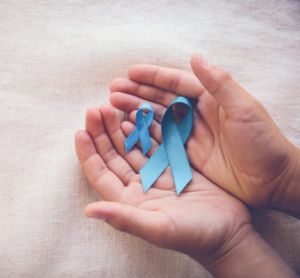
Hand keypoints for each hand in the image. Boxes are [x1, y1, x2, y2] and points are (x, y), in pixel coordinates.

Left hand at [74, 105, 250, 264]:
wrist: (228, 231)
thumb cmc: (194, 234)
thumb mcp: (159, 228)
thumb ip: (125, 218)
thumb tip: (89, 210)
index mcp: (130, 200)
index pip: (101, 173)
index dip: (88, 153)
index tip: (80, 131)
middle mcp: (140, 185)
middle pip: (114, 155)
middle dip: (103, 132)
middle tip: (95, 109)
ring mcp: (157, 173)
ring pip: (133, 145)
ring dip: (121, 126)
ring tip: (112, 106)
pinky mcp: (174, 164)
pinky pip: (155, 142)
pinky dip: (146, 128)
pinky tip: (138, 114)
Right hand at [109, 54, 299, 213]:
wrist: (271, 180)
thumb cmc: (262, 142)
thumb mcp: (244, 109)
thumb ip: (220, 83)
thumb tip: (196, 57)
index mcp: (210, 98)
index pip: (176, 83)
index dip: (153, 77)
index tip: (130, 73)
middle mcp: (196, 114)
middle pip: (161, 100)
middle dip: (137, 94)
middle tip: (113, 91)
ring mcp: (189, 135)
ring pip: (157, 119)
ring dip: (136, 113)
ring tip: (114, 107)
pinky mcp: (186, 154)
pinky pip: (161, 141)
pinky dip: (144, 135)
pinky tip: (128, 131)